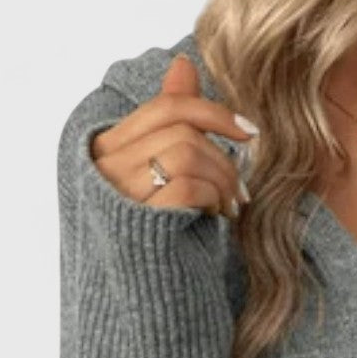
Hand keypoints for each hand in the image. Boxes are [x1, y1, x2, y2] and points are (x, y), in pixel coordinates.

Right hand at [89, 53, 256, 220]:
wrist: (152, 294)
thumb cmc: (162, 230)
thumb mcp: (164, 172)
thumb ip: (171, 121)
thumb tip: (183, 63)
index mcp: (107, 147)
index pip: (167, 106)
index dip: (214, 111)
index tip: (249, 132)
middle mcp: (106, 165)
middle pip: (182, 127)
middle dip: (223, 155)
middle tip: (240, 189)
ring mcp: (120, 191)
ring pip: (188, 152)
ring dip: (223, 179)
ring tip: (229, 206)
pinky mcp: (140, 216)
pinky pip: (190, 184)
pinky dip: (213, 198)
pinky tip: (216, 217)